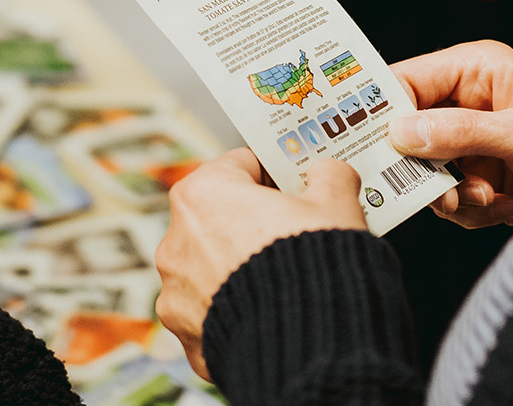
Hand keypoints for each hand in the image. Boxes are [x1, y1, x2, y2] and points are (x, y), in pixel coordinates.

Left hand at [156, 149, 366, 378]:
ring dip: (241, 266)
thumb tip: (328, 174)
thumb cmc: (313, 268)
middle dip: (256, 222)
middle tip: (295, 231)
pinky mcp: (185, 332)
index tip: (297, 186)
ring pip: (213, 264)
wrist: (308, 348)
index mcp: (204, 192)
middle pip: (223, 215)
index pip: (243, 164)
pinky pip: (212, 309)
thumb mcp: (336, 204)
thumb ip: (330, 176)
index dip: (277, 174)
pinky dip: (236, 308)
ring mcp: (176, 290)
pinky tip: (268, 309)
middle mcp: (177, 238)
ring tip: (284, 276)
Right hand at [389, 40, 512, 228]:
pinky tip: (506, 205)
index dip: (382, 106)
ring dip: (452, 193)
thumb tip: (403, 130)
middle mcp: (470, 104)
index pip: (410, 80)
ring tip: (486, 197)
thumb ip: (463, 132)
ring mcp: (475, 145)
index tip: (361, 138)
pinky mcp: (484, 181)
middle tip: (435, 187)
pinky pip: (452, 200)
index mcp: (478, 71)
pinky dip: (474, 210)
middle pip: (410, 132)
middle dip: (423, 165)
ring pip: (428, 173)